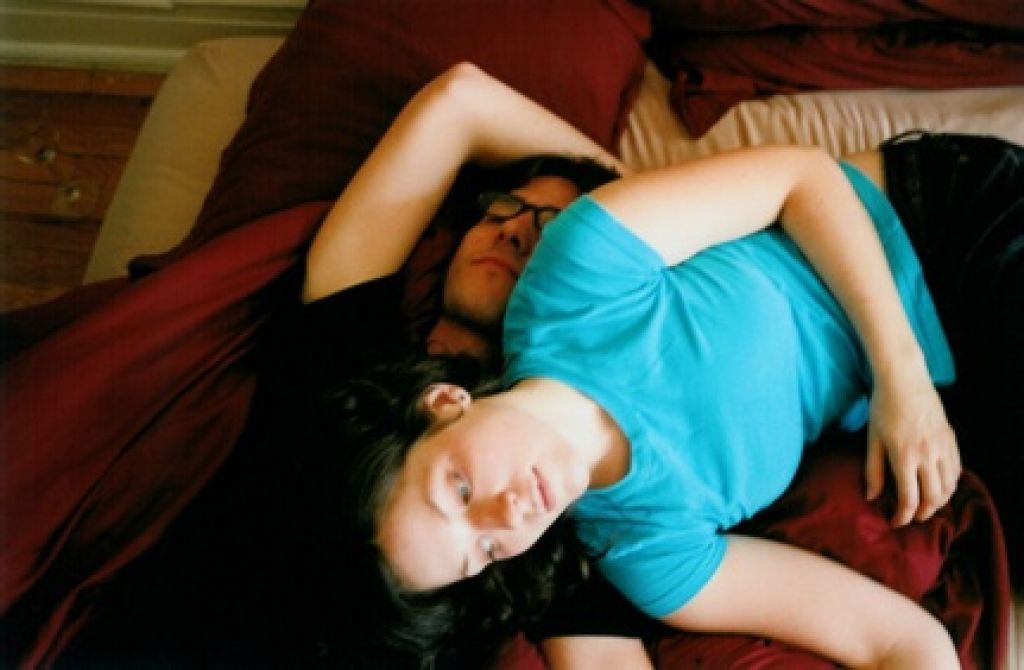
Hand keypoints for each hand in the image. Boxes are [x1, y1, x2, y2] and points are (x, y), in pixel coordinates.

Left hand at [865, 372, 959, 526]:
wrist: (904, 379)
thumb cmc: (883, 408)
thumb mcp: (872, 439)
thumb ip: (873, 470)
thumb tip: (872, 497)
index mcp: (904, 456)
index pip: (909, 498)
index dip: (902, 516)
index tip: (895, 522)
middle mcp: (927, 454)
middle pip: (933, 497)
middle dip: (922, 513)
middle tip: (911, 517)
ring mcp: (942, 446)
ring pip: (949, 486)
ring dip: (939, 501)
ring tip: (926, 506)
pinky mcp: (951, 438)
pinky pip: (956, 469)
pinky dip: (950, 484)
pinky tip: (940, 487)